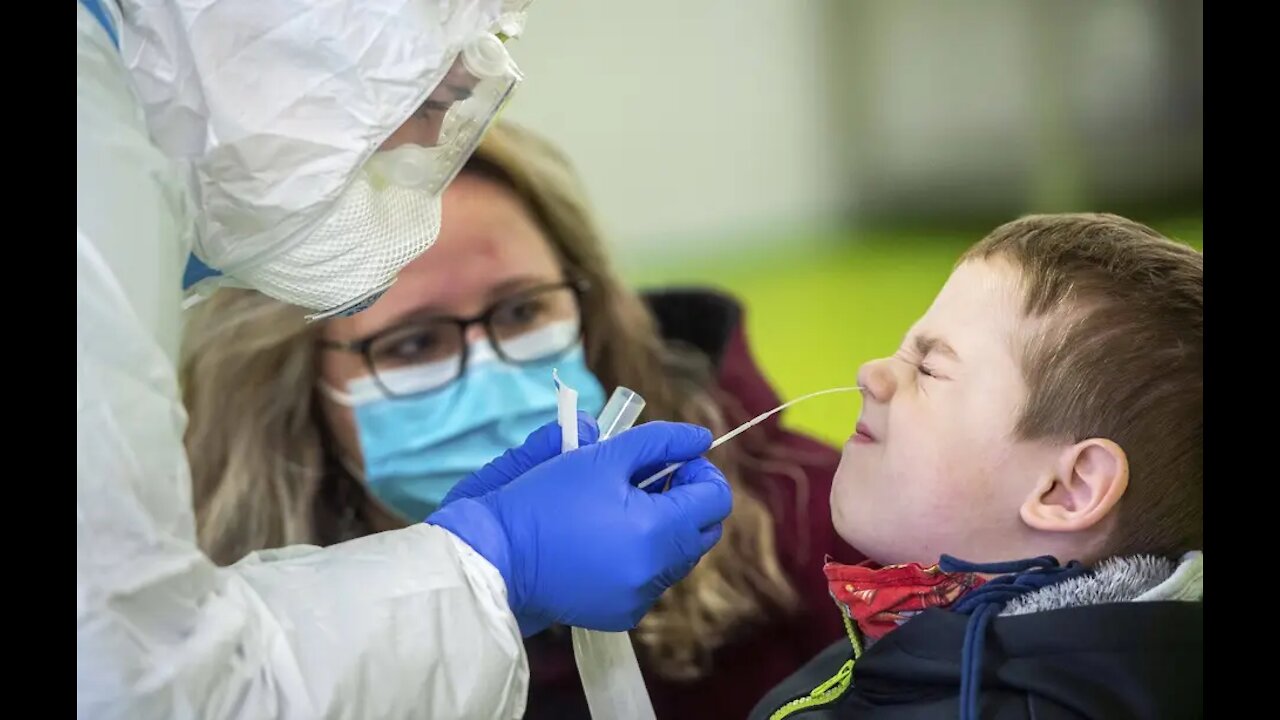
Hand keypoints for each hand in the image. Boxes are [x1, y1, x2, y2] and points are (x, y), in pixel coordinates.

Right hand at [428, 422, 731, 635]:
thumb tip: (699, 439)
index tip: (669, 459)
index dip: (698, 471)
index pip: (716, 499)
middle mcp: (657, 572)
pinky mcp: (620, 614)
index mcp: (659, 531)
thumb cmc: (544, 501)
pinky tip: (604, 539)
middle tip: (645, 479)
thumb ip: (658, 442)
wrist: (494, 559)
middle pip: (702, 531)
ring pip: (677, 557)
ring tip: (619, 508)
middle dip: (684, 500)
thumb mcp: (600, 457)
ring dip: (663, 528)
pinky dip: (640, 557)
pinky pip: (649, 580)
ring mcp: (640, 598)